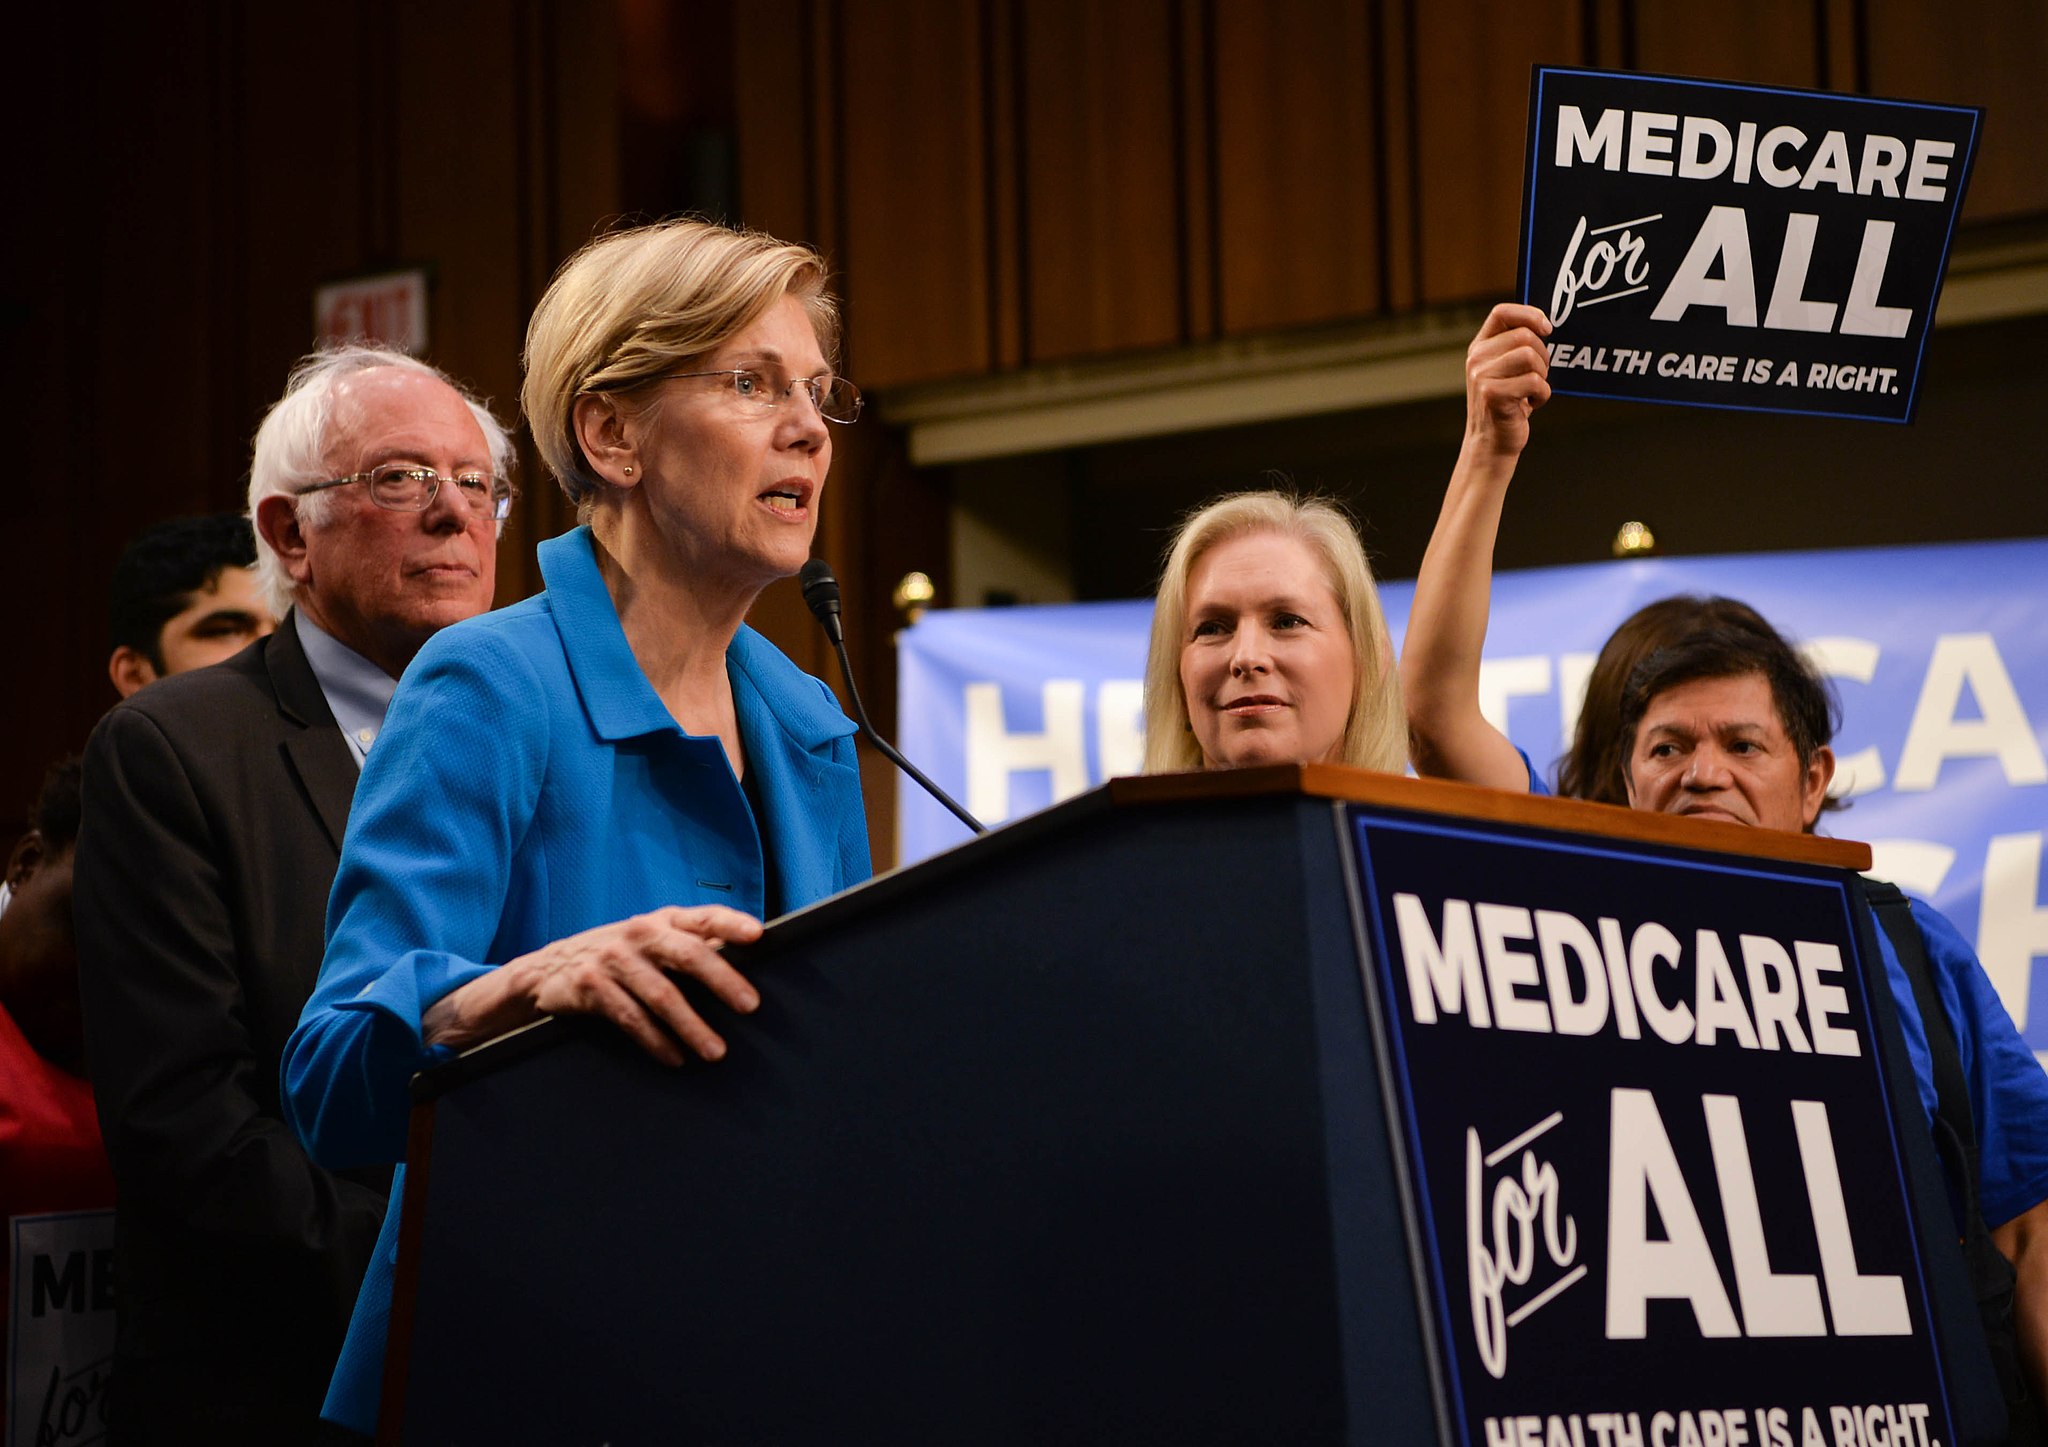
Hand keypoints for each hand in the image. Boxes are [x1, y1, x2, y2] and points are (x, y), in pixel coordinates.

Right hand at [426, 906, 764, 1063]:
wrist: (546, 970)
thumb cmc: (620, 957)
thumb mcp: (653, 942)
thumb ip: (693, 944)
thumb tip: (752, 952)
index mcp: (662, 921)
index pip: (703, 917)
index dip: (731, 922)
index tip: (758, 936)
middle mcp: (640, 934)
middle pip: (688, 954)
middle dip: (722, 980)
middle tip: (751, 1006)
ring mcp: (613, 959)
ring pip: (660, 995)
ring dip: (691, 1026)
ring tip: (716, 1051)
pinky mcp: (590, 986)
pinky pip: (630, 1018)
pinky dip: (656, 1041)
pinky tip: (675, 1058)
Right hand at [1465, 303, 1552, 458]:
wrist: (1491, 444)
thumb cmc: (1507, 405)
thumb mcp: (1506, 370)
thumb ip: (1517, 346)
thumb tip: (1546, 324)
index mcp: (1479, 347)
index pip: (1502, 313)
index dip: (1529, 314)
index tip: (1547, 328)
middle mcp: (1476, 359)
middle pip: (1524, 335)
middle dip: (1543, 355)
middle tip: (1540, 374)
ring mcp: (1482, 376)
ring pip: (1530, 356)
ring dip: (1542, 374)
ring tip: (1533, 389)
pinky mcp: (1493, 394)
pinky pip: (1534, 381)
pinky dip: (1542, 394)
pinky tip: (1532, 403)